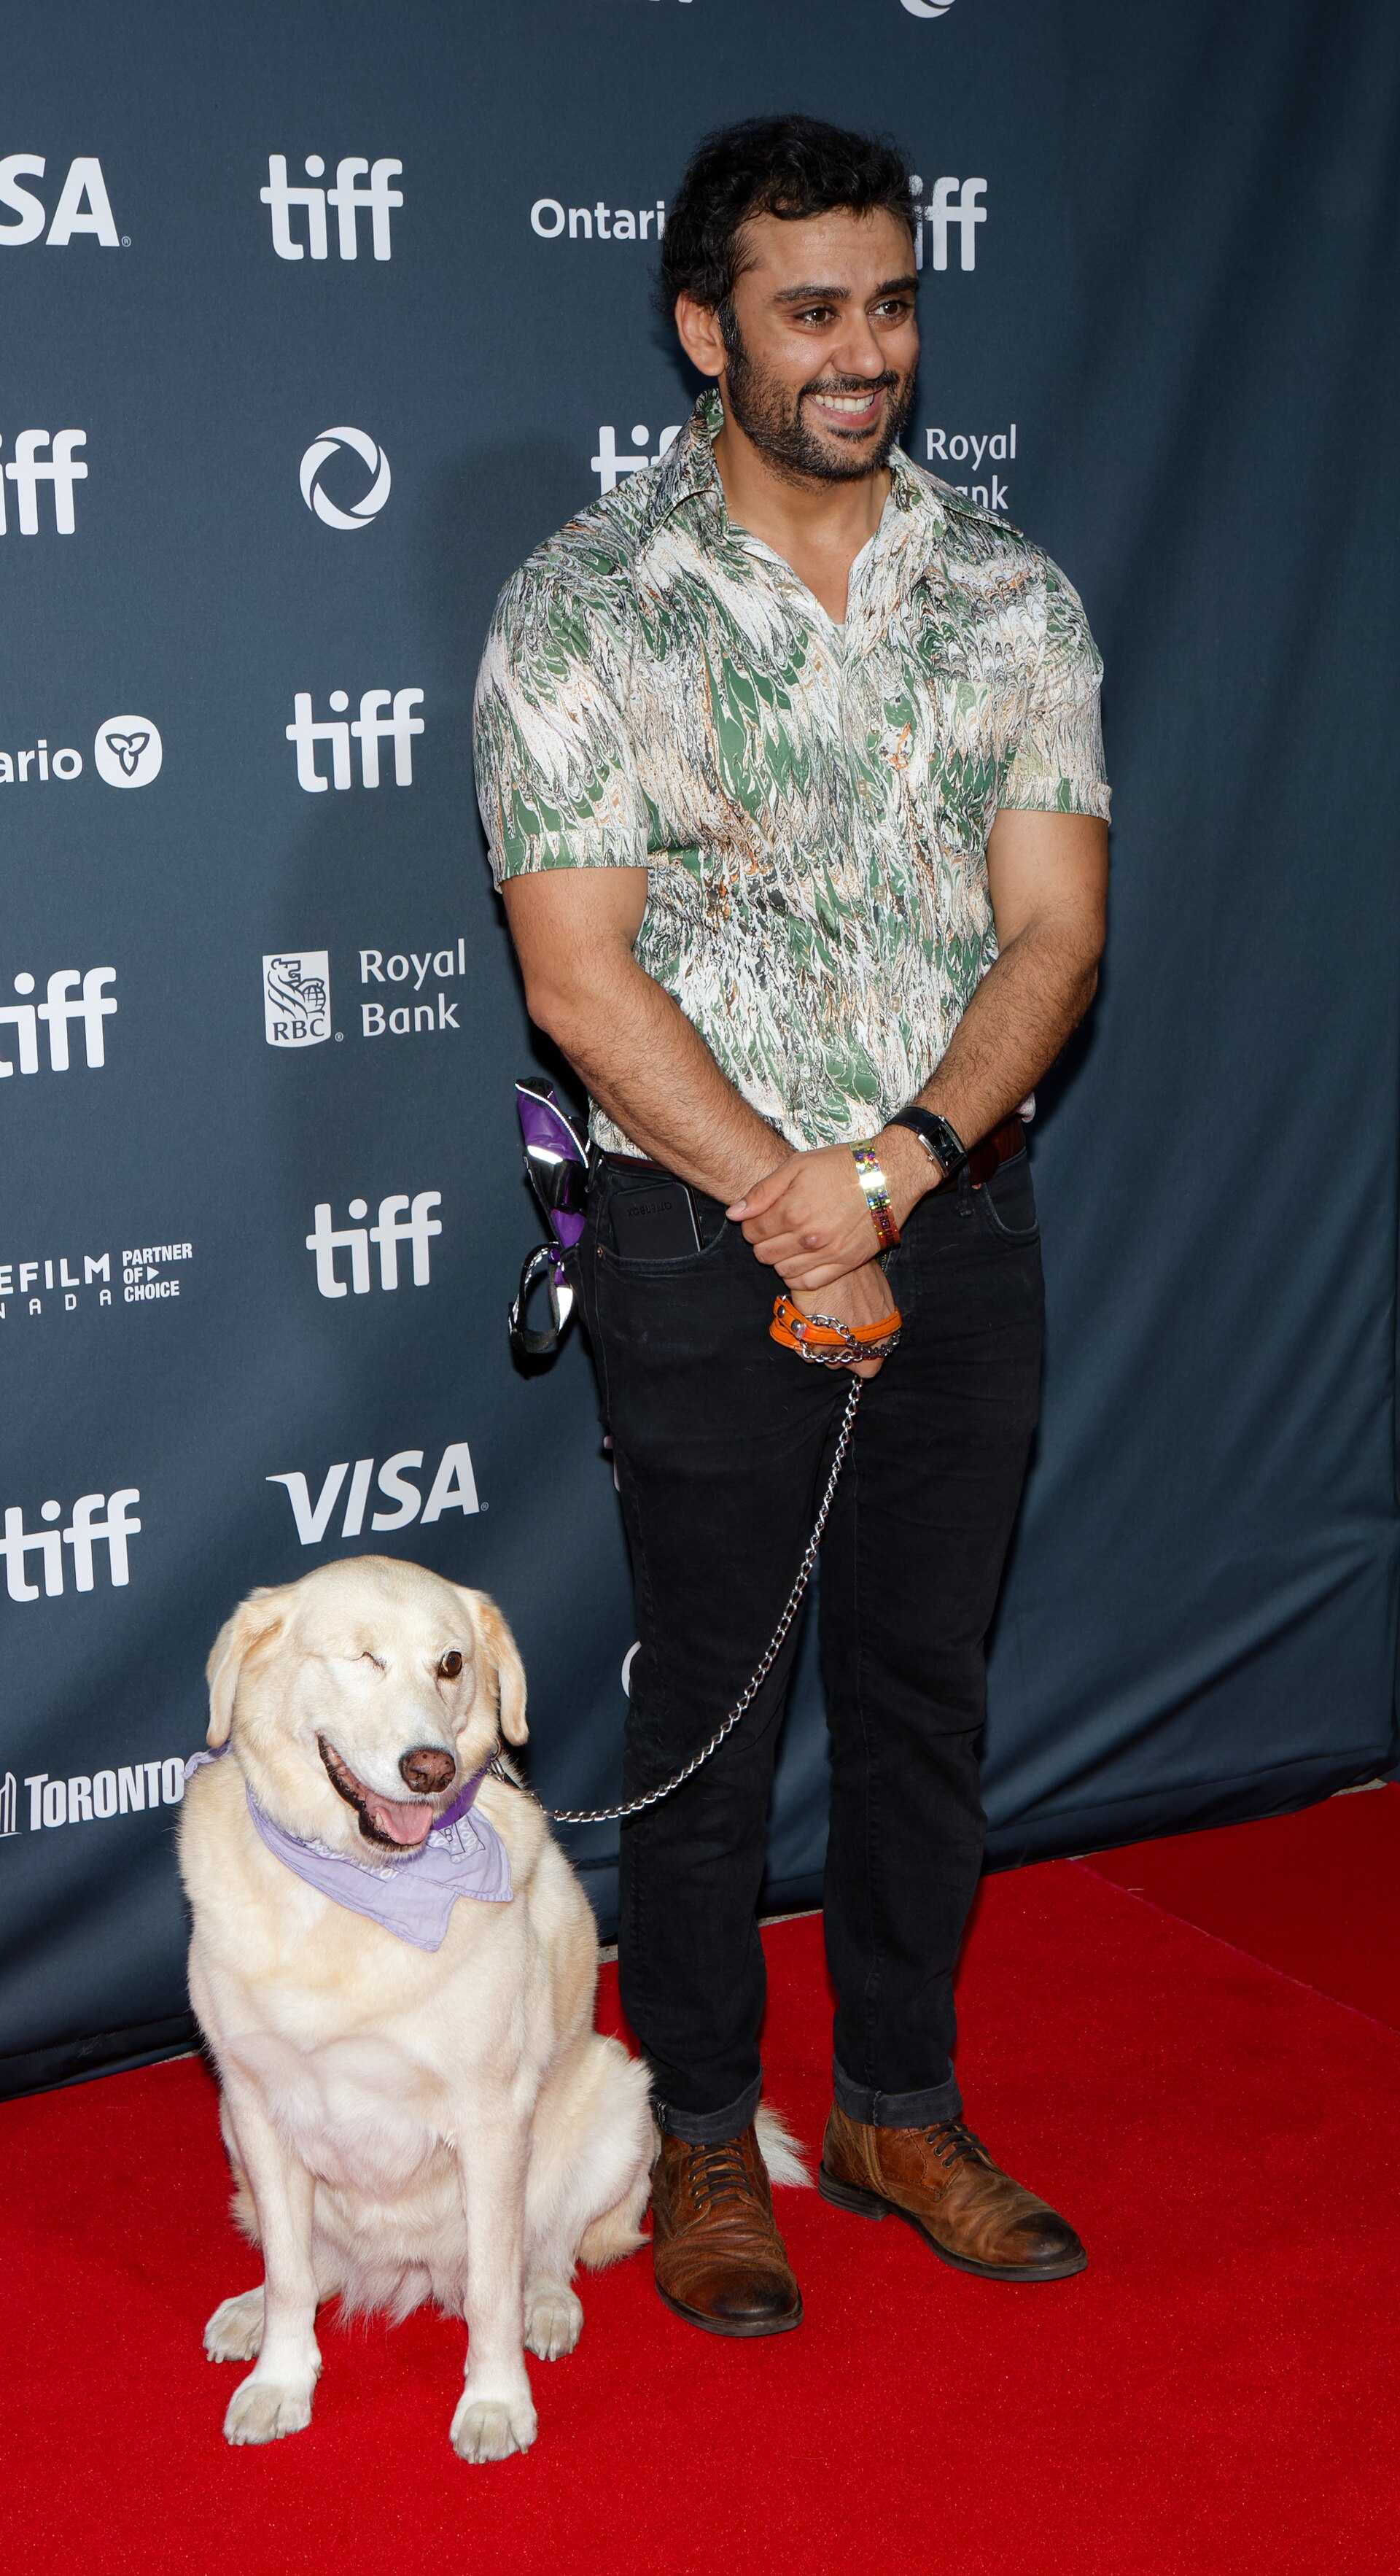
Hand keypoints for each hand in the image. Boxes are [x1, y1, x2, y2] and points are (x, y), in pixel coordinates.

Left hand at [729, 1130, 933, 1293]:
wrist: (890, 1175)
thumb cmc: (843, 1165)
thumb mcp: (798, 1165)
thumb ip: (763, 1191)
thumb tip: (735, 1213)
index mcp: (792, 1210)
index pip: (751, 1232)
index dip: (751, 1224)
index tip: (761, 1217)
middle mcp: (807, 1236)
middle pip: (763, 1254)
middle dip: (762, 1242)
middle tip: (775, 1229)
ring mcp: (827, 1253)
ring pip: (782, 1271)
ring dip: (779, 1259)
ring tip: (790, 1243)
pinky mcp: (845, 1263)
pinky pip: (808, 1283)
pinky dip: (797, 1276)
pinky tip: (802, 1259)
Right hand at [790, 1259, 896, 1380]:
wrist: (827, 1257)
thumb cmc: (851, 1267)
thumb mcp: (874, 1286)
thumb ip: (873, 1309)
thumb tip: (867, 1316)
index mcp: (883, 1330)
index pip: (872, 1364)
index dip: (857, 1356)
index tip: (847, 1345)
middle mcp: (864, 1341)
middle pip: (845, 1363)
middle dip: (834, 1351)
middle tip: (826, 1330)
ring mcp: (840, 1343)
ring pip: (824, 1359)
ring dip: (816, 1345)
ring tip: (813, 1321)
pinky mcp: (816, 1341)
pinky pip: (806, 1352)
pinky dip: (801, 1340)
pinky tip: (802, 1320)